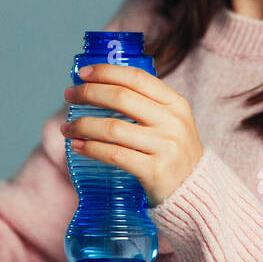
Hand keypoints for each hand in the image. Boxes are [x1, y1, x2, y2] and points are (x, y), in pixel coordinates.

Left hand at [54, 64, 203, 206]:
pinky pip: (114, 155)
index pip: (137, 78)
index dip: (107, 72)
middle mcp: (172, 121)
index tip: (84, 72)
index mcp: (176, 103)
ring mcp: (165, 146)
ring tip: (67, 127)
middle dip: (89, 93)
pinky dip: (91, 149)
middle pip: (121, 98)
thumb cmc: (173, 152)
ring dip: (83, 125)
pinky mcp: (154, 171)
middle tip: (70, 95)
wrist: (195, 189)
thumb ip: (147, 104)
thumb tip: (101, 87)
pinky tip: (78, 146)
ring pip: (113, 128)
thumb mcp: (171, 121)